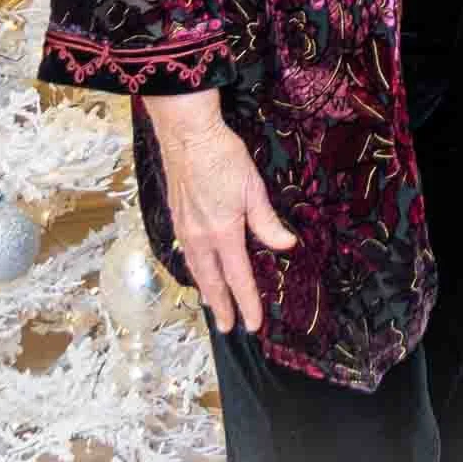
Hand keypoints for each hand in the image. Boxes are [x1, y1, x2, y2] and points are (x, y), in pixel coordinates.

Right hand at [144, 94, 294, 330]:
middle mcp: (199, 236)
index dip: (247, 302)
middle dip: (220, 306)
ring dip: (205, 290)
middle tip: (227, 328)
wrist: (186, 133)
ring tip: (212, 305)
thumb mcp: (252, 187)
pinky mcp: (177, 216)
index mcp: (222, 232)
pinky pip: (186, 253)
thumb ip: (266, 221)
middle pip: (211, 281)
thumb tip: (285, 245)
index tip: (254, 324)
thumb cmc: (222, 155)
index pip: (238, 277)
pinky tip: (197, 269)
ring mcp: (184, 227)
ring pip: (196, 268)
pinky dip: (194, 269)